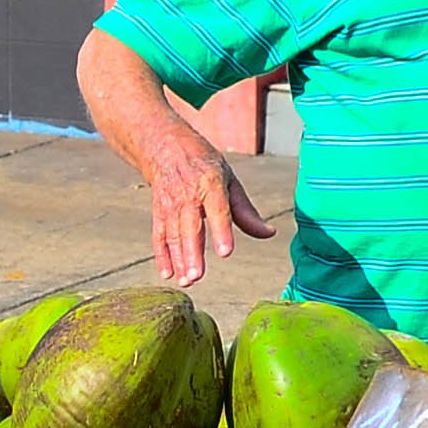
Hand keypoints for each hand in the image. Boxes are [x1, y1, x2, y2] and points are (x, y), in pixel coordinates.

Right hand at [142, 139, 271, 282]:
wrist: (165, 146)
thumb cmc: (203, 164)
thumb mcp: (229, 180)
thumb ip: (246, 211)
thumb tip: (268, 233)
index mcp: (210, 183)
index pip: (217, 210)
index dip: (221, 231)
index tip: (225, 252)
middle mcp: (188, 195)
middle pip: (190, 227)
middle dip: (193, 252)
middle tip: (198, 275)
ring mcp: (170, 204)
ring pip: (173, 235)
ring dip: (179, 259)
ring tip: (188, 281)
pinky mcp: (158, 212)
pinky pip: (159, 236)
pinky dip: (162, 255)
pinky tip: (168, 274)